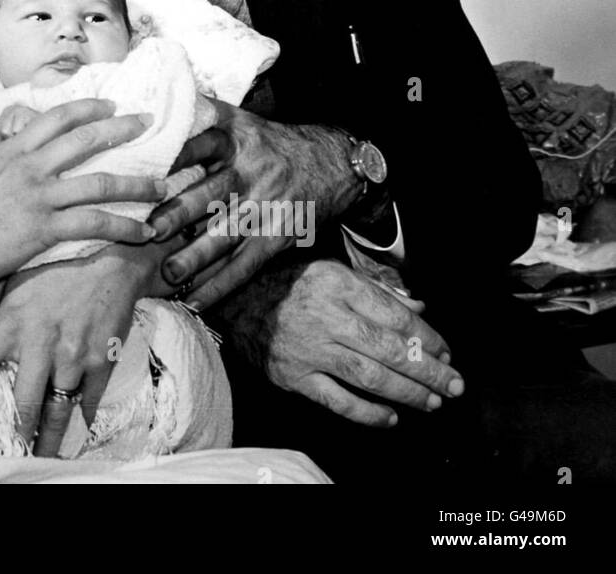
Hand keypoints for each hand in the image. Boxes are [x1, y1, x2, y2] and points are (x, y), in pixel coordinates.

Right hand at [0, 98, 163, 294]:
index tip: (111, 105)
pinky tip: (143, 232)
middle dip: (123, 129)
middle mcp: (29, 167)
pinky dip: (125, 227)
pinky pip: (95, 225)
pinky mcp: (43, 229)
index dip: (88, 109)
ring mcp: (38, 197)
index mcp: (9, 151)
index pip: (56, 119)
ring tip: (163, 187)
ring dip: (137, 185)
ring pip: (101, 183)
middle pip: (87, 139)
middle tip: (149, 124)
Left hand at [0, 243, 157, 455]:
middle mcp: (40, 345)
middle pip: (23, 404)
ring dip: (47, 439)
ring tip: (39, 456)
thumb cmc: (54, 265)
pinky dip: (80, 421)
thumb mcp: (7, 277)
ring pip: (56, 411)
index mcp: (11, 323)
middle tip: (8, 449)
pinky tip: (73, 433)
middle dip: (15, 431)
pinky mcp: (100, 363)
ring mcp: (72, 357)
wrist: (111, 258)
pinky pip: (88, 402)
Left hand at [149, 99, 359, 310]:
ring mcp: (265, 206)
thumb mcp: (240, 119)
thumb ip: (200, 116)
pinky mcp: (277, 235)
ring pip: (227, 234)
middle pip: (212, 192)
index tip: (143, 169)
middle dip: (180, 212)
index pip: (201, 142)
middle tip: (149, 230)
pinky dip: (220, 285)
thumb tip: (150, 110)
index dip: (174, 155)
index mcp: (236, 138)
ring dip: (197, 256)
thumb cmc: (268, 143)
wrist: (333, 162)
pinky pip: (246, 264)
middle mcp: (250, 171)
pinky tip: (195, 301)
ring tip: (169, 273)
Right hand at [221, 259, 464, 425]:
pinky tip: (391, 417)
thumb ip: (377, 290)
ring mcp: (307, 349)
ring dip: (408, 393)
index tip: (446, 351)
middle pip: (389, 349)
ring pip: (369, 376)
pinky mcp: (293, 376)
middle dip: (429, 370)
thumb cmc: (289, 283)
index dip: (428, 336)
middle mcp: (324, 315)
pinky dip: (368, 413)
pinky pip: (338, 401)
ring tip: (433, 402)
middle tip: (455, 384)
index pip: (395, 315)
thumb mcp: (332, 271)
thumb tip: (420, 307)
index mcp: (336, 283)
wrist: (234, 299)